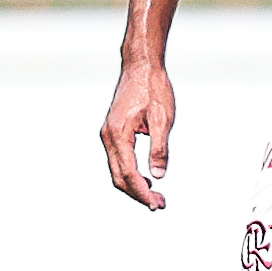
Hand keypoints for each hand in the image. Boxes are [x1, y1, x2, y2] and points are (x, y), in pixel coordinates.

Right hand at [101, 56, 175, 210]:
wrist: (140, 66)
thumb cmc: (153, 88)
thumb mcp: (162, 118)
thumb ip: (160, 148)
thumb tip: (159, 175)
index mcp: (118, 134)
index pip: (129, 173)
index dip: (142, 192)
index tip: (157, 204)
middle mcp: (108, 136)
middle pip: (119, 177)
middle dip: (137, 194)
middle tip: (159, 204)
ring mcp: (108, 134)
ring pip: (117, 170)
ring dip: (134, 186)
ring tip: (155, 196)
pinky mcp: (113, 132)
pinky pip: (119, 160)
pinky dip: (130, 174)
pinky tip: (147, 179)